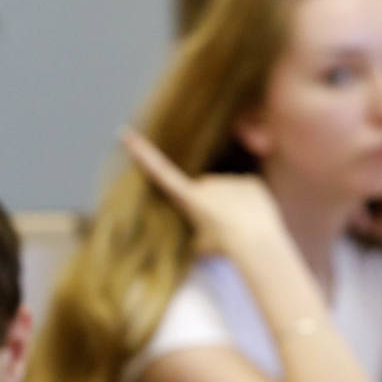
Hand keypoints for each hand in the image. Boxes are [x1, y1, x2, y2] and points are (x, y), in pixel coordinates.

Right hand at [123, 127, 285, 255]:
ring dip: (230, 205)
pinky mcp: (250, 181)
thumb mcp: (200, 245)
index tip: (125, 133)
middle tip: (221, 228)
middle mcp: (206, 182)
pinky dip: (248, 204)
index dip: (141, 152)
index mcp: (189, 197)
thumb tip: (201, 231)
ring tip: (239, 226)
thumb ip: (196, 231)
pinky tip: (253, 218)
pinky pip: (246, 191)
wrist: (256, 243)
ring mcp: (229, 179)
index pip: (160, 171)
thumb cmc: (223, 248)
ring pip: (226, 191)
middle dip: (209, 205)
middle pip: (203, 190)